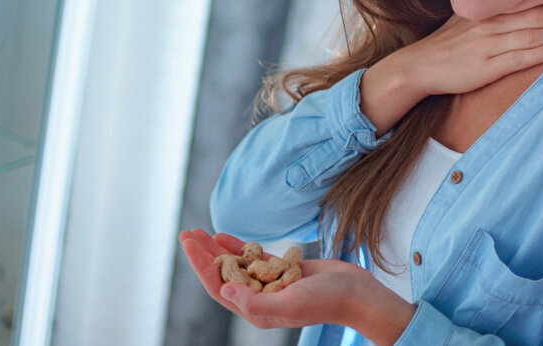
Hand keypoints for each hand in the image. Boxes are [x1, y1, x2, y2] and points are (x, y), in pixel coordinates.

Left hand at [179, 230, 414, 342]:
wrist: (356, 293)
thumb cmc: (326, 301)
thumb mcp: (290, 304)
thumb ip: (255, 303)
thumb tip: (224, 290)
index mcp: (256, 311)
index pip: (219, 287)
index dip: (201, 265)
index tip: (189, 244)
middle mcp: (259, 298)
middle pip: (223, 274)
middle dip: (203, 254)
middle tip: (186, 233)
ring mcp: (271, 284)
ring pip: (236, 264)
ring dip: (217, 249)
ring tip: (200, 231)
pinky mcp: (283, 270)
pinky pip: (254, 258)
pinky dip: (239, 246)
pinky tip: (225, 235)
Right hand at [401, 0, 542, 95]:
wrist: (419, 67)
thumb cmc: (446, 45)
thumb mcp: (463, 21)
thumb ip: (487, 13)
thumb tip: (511, 6)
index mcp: (485, 13)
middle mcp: (488, 25)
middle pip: (533, 17)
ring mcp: (487, 46)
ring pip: (530, 36)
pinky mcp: (485, 68)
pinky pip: (516, 59)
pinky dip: (538, 54)